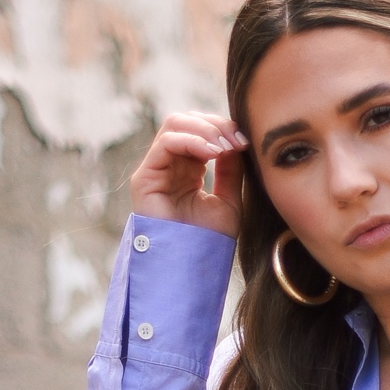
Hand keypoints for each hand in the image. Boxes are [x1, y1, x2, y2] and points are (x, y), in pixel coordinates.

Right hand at [128, 109, 246, 238]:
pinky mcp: (145, 178)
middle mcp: (169, 166)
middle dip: (215, 125)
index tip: (245, 141)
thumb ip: (230, 169)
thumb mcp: (228, 200)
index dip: (223, 129)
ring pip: (175, 124)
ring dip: (205, 129)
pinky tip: (212, 153)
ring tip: (225, 146)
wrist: (190, 269)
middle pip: (188, 121)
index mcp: (188, 169)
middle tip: (237, 139)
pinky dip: (192, 140)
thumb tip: (235, 139)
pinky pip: (166, 142)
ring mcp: (155, 170)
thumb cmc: (208, 242)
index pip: (201, 130)